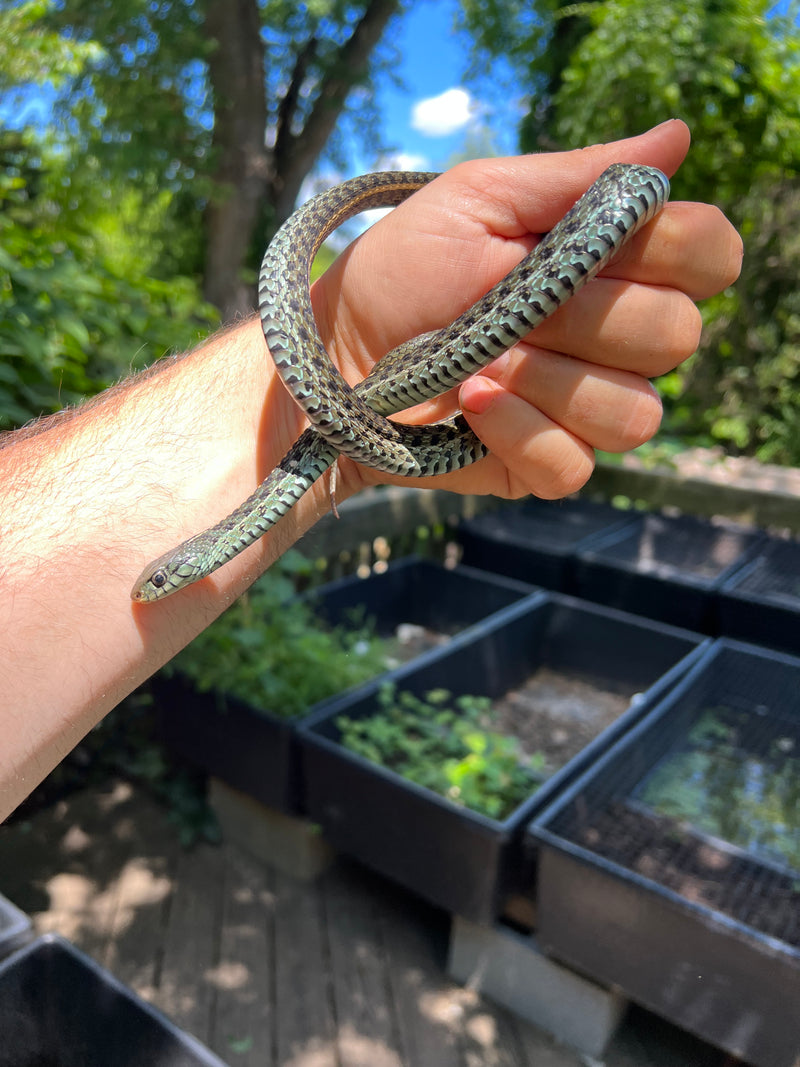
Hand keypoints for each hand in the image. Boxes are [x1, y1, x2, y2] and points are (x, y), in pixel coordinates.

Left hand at [313, 119, 741, 502]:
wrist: (335, 356)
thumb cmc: (401, 271)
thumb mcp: (478, 202)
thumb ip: (575, 177)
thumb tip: (678, 137)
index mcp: (612, 265)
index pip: (709, 256)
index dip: (679, 250)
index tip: (603, 244)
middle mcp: (613, 340)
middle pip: (674, 336)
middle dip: (585, 317)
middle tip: (512, 306)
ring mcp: (583, 407)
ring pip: (635, 412)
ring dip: (549, 379)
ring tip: (479, 361)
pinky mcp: (544, 463)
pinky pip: (576, 465)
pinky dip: (520, 431)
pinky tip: (472, 405)